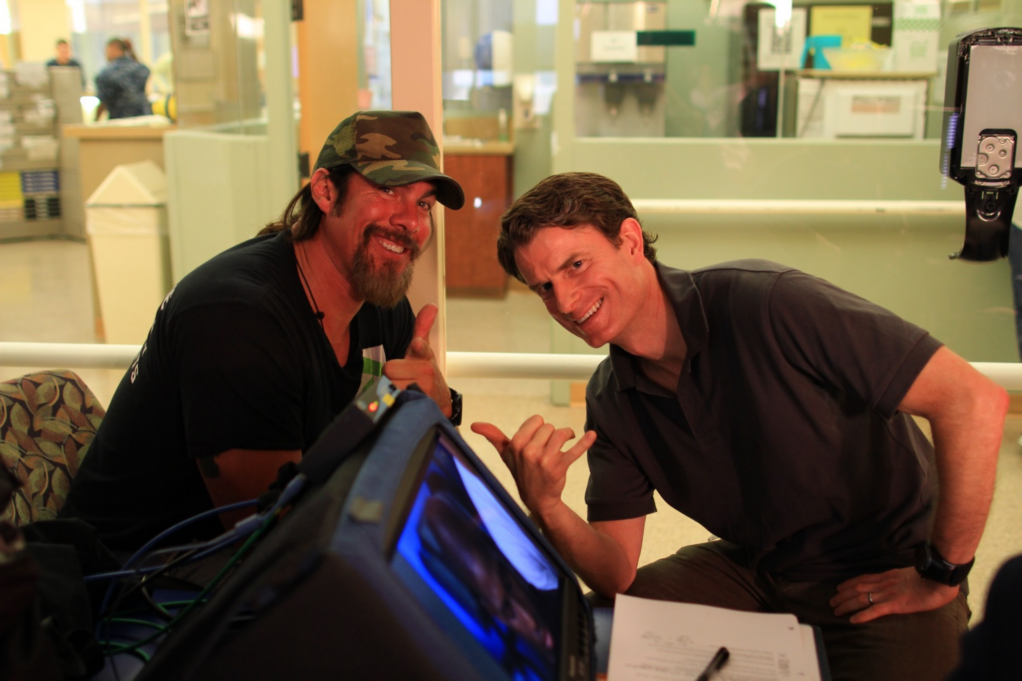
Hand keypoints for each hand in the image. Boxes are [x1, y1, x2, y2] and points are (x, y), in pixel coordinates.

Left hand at [383, 304, 451, 416]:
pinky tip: (402, 401)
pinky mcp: (418, 407)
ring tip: (403, 389)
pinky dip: (392, 402)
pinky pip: (392, 401)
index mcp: (425, 357)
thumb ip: (423, 327)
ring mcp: (424, 392)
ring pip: (389, 385)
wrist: (438, 401)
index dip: (418, 347)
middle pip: (389, 369)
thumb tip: (431, 306)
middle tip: (401, 378)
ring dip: (391, 389)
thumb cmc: (426, 373)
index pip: (422, 349)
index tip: (416, 344)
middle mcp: (427, 374)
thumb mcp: (424, 350)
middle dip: (391, 375)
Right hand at [471, 416, 596, 517]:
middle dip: (551, 435)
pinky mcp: (560, 467)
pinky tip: (593, 435)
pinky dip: (585, 442)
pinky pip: (575, 450)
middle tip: (548, 448)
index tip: (537, 440)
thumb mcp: (505, 455)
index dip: (539, 429)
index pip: (536, 420)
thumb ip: (493, 436)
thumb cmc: (521, 472)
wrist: (537, 499)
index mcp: (516, 444)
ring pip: (562, 434)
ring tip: (563, 445)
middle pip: (550, 427)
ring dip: (566, 437)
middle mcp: (529, 451)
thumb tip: (474, 425)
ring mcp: (545, 460)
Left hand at [830, 567, 958, 622]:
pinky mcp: (896, 604)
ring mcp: (889, 593)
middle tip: (832, 601)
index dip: (850, 583)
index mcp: (888, 575)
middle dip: (843, 595)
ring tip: (836, 610)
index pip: (864, 578)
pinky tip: (852, 620)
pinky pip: (875, 610)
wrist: (939, 577)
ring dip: (846, 604)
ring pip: (861, 598)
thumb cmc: (931, 576)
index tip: (840, 587)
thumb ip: (901, 578)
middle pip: (858, 587)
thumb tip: (898, 582)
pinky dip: (862, 615)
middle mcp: (884, 583)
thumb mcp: (911, 573)